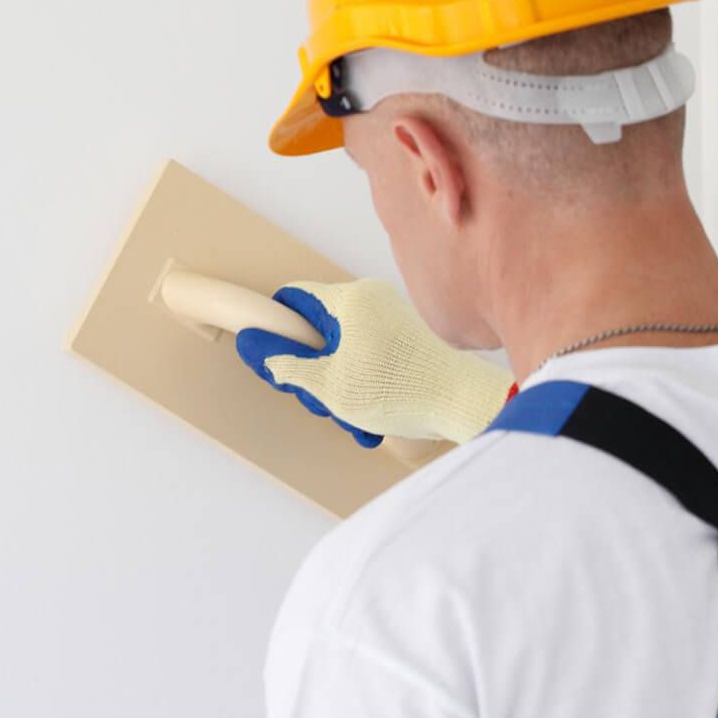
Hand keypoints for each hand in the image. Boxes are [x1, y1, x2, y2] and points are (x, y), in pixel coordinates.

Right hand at [234, 279, 515, 448]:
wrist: (463, 404)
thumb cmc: (403, 390)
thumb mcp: (327, 384)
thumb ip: (284, 363)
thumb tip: (253, 344)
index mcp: (350, 299)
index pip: (292, 300)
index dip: (276, 332)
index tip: (274, 362)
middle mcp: (372, 300)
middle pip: (317, 331)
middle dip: (314, 373)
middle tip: (321, 400)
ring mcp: (392, 318)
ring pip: (343, 351)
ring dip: (340, 388)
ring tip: (355, 416)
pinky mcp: (407, 339)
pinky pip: (369, 358)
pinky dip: (364, 386)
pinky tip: (372, 417)